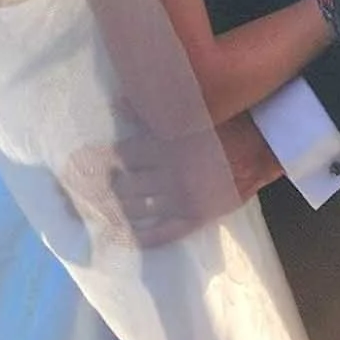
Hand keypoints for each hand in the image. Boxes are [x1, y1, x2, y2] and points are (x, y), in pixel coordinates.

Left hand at [58, 112, 253, 251]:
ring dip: (115, 210)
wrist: (265, 146)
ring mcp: (182, 198)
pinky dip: (142, 237)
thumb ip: (152, 110)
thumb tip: (116, 101)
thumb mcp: (190, 110)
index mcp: (165, 144)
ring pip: (138, 209)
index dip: (97, 161)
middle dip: (103, 188)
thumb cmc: (227, 122)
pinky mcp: (196, 217)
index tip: (74, 166)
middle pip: (123, 185)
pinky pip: (163, 232)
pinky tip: (125, 237)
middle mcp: (169, 173)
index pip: (119, 156)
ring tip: (98, 211)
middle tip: (83, 192)